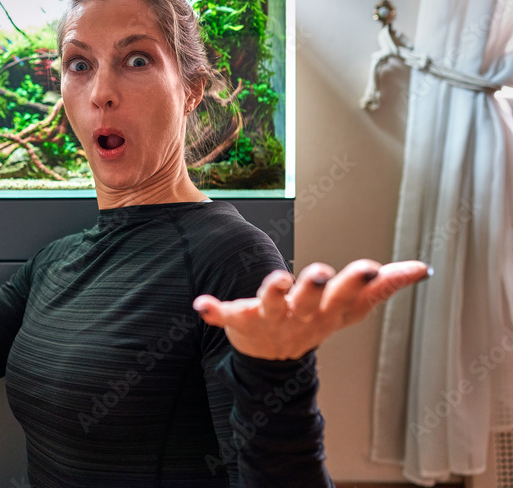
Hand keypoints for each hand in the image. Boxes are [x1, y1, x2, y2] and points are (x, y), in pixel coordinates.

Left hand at [192, 259, 430, 359]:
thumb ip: (381, 287)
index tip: (374, 267)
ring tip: (277, 280)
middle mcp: (301, 313)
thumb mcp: (348, 308)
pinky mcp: (240, 318)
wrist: (272, 357)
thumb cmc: (312, 320)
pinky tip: (202, 306)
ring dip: (273, 291)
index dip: (365, 283)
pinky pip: (225, 315)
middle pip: (312, 299)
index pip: (352, 296)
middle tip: (323, 273)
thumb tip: (421, 268)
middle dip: (318, 287)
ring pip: (272, 303)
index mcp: (328, 310)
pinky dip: (214, 312)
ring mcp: (270, 317)